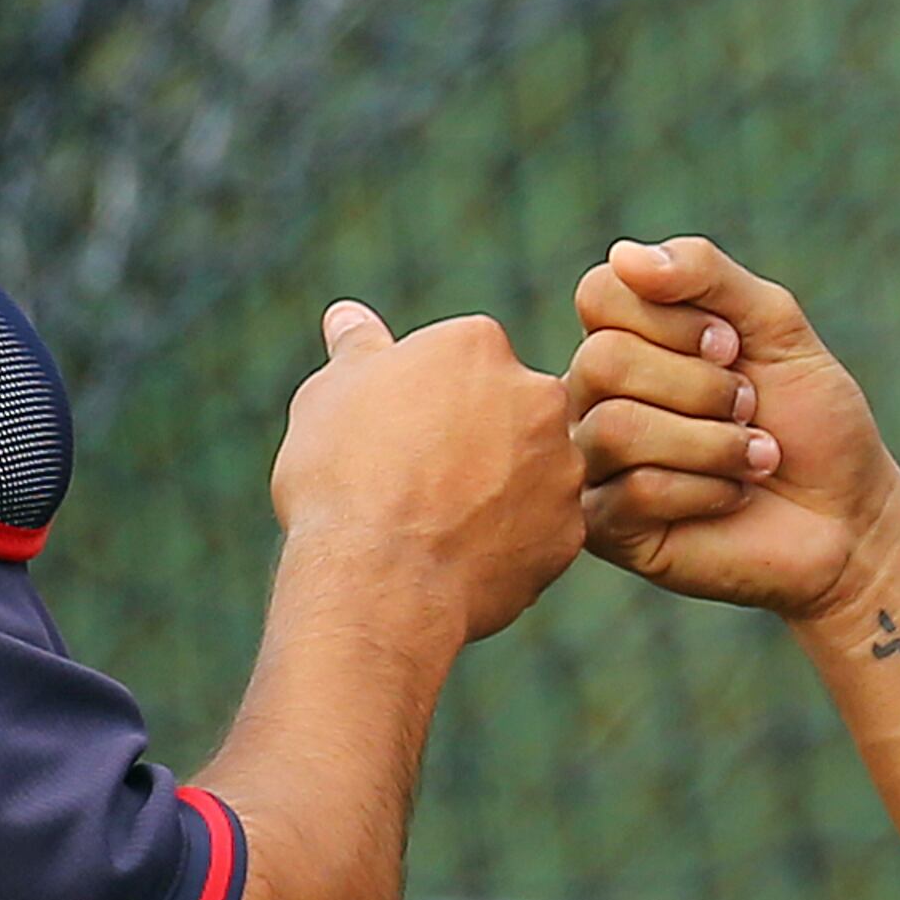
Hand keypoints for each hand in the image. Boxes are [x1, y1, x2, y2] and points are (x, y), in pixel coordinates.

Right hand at [272, 302, 583, 644]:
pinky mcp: (570, 531)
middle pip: (507, 405)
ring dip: (499, 485)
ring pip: (531, 465)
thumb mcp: (329, 396)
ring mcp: (562, 465)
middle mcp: (537, 394)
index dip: (423, 398)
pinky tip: (464, 556)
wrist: (377, 583)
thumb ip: (355, 349)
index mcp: (478, 345)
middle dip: (474, 434)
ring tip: (439, 522)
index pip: (461, 357)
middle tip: (418, 477)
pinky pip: (542, 526)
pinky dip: (511, 538)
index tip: (395, 432)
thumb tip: (347, 316)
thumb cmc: (344, 478)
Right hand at [568, 238, 897, 621]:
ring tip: (755, 456)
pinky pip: (635, 491)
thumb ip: (707, 274)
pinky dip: (707, 489)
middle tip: (751, 406)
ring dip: (711, 441)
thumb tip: (624, 255)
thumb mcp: (775, 325)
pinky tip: (734, 497)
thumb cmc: (812, 419)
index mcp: (628, 339)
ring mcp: (596, 464)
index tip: (734, 345)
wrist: (849, 517)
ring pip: (616, 426)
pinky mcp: (608, 530)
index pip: (600, 293)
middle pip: (601, 360)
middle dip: (700, 385)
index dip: (673, 317)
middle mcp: (597, 397)